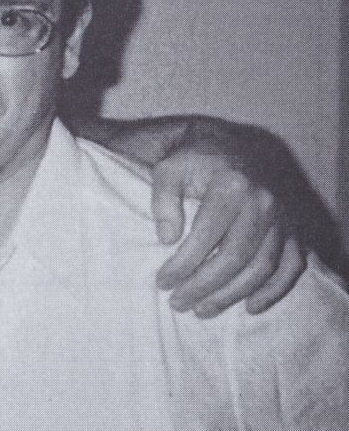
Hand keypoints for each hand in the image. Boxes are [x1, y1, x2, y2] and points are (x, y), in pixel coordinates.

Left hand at [150, 147, 304, 317]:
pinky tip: (250, 307)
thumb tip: (168, 238)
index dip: (183, 264)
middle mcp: (264, 202)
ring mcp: (283, 218)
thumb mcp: (169, 169)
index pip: (206, 236)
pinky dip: (275, 290)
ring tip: (202, 310)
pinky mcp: (294, 229)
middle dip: (204, 286)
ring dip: (232, 294)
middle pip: (235, 257)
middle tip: (178, 303)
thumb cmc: (193, 160)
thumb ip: (163, 199)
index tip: (162, 282)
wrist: (227, 146)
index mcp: (232, 186)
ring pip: (262, 267)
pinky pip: (293, 266)